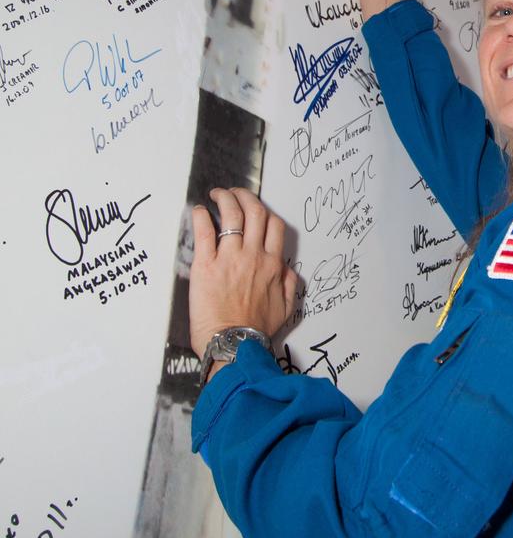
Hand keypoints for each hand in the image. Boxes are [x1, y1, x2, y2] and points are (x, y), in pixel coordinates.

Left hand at [189, 188, 297, 360]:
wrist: (233, 344)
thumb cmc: (257, 330)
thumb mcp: (285, 308)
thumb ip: (289, 284)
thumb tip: (287, 270)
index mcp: (272, 264)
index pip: (274, 226)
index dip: (265, 211)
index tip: (256, 209)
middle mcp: (253, 255)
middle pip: (255, 212)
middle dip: (245, 196)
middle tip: (236, 193)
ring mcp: (229, 258)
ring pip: (232, 215)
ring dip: (225, 198)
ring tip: (217, 194)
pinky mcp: (205, 265)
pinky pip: (204, 232)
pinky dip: (200, 216)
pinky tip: (197, 211)